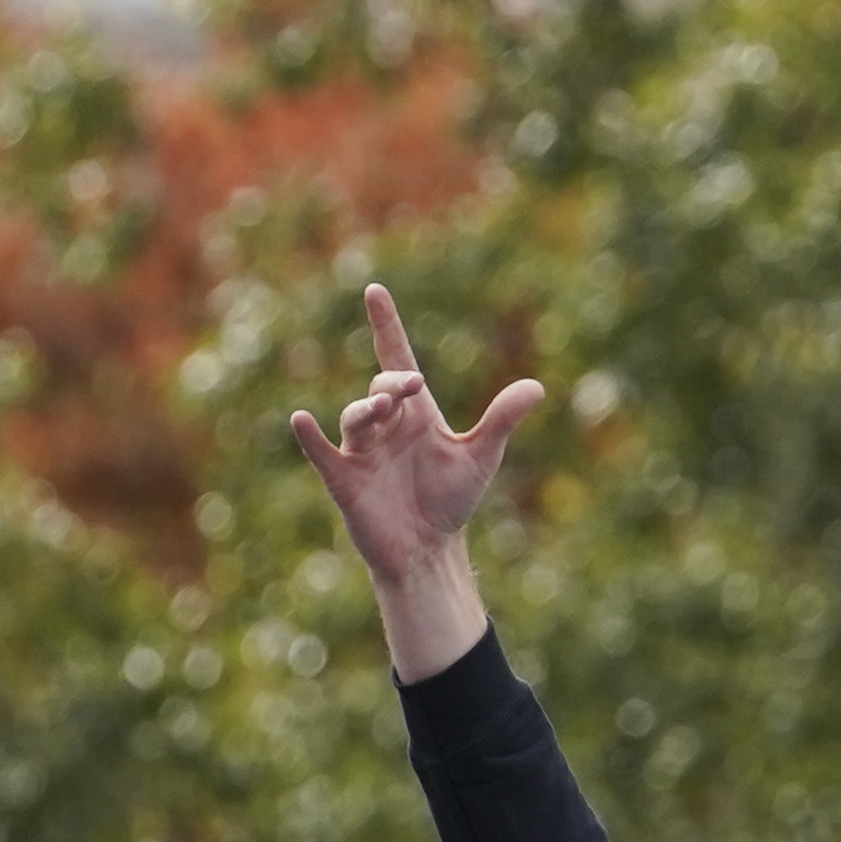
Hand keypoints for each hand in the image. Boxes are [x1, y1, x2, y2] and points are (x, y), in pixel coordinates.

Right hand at [287, 285, 540, 677]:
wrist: (429, 550)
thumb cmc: (449, 500)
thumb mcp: (480, 456)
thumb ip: (502, 420)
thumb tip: (538, 387)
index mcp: (415, 413)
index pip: (396, 358)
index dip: (386, 325)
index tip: (375, 291)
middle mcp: (385, 426)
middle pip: (381, 389)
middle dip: (392, 385)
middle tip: (410, 388)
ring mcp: (362, 452)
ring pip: (356, 418)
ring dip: (366, 409)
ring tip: (382, 409)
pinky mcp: (345, 481)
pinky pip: (323, 453)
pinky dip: (312, 438)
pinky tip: (302, 420)